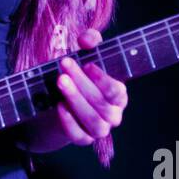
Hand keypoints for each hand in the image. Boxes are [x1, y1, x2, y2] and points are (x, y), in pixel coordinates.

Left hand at [25, 28, 127, 150]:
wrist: (61, 104)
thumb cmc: (80, 78)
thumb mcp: (86, 56)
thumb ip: (90, 42)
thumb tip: (87, 39)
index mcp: (119, 96)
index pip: (117, 91)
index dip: (103, 79)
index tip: (87, 63)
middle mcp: (113, 115)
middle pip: (102, 104)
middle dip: (82, 83)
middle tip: (65, 64)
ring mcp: (99, 129)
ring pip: (93, 120)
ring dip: (76, 99)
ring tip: (60, 81)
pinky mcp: (83, 139)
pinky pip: (79, 136)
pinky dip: (69, 122)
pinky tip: (59, 105)